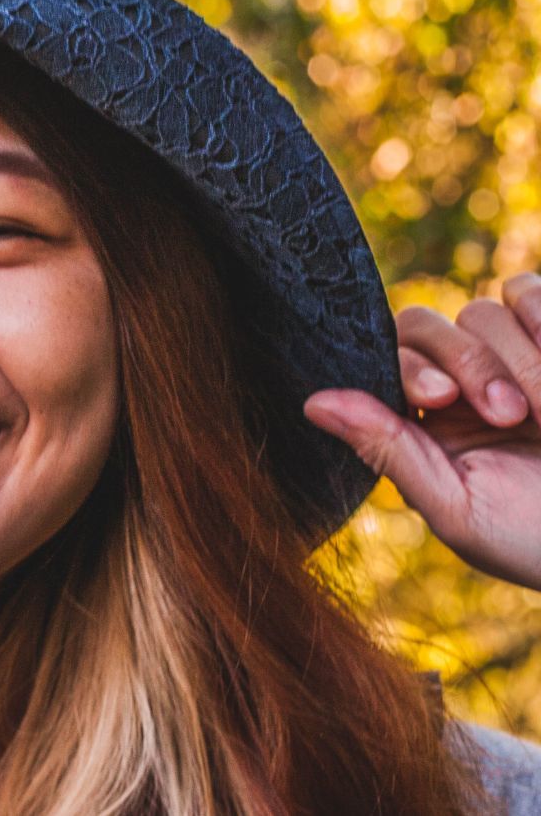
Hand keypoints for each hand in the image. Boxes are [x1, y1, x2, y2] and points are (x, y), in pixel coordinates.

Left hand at [304, 272, 540, 588]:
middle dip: (468, 364)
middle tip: (507, 415)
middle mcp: (459, 382)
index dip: (409, 369)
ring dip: (518, 359)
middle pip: (426, 327)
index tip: (442, 399)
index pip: (387, 363)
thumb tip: (312, 402)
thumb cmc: (534, 539)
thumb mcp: (458, 508)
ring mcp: (511, 355)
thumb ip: (389, 450)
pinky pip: (528, 292)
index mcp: (422, 422)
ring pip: (483, 310)